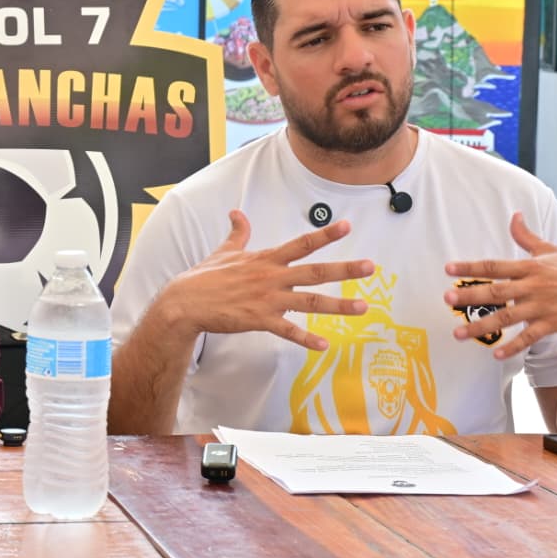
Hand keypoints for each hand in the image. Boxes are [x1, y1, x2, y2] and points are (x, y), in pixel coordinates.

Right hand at [160, 210, 373, 350]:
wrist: (185, 302)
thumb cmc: (204, 277)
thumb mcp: (224, 250)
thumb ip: (238, 233)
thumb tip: (237, 212)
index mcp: (266, 259)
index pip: (301, 244)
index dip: (325, 234)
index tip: (347, 226)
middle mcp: (271, 277)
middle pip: (315, 271)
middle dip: (345, 269)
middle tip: (371, 267)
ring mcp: (267, 300)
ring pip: (310, 302)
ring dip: (338, 306)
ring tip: (362, 307)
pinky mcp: (259, 320)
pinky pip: (287, 331)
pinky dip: (306, 339)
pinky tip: (323, 345)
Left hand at [444, 212, 556, 359]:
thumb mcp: (551, 250)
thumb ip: (527, 237)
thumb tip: (514, 215)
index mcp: (530, 267)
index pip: (495, 266)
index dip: (471, 267)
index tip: (448, 269)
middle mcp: (534, 286)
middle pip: (496, 292)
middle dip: (470, 296)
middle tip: (446, 299)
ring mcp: (543, 306)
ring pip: (507, 317)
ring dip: (482, 326)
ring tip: (459, 334)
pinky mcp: (553, 324)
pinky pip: (529, 337)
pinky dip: (513, 346)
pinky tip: (496, 354)